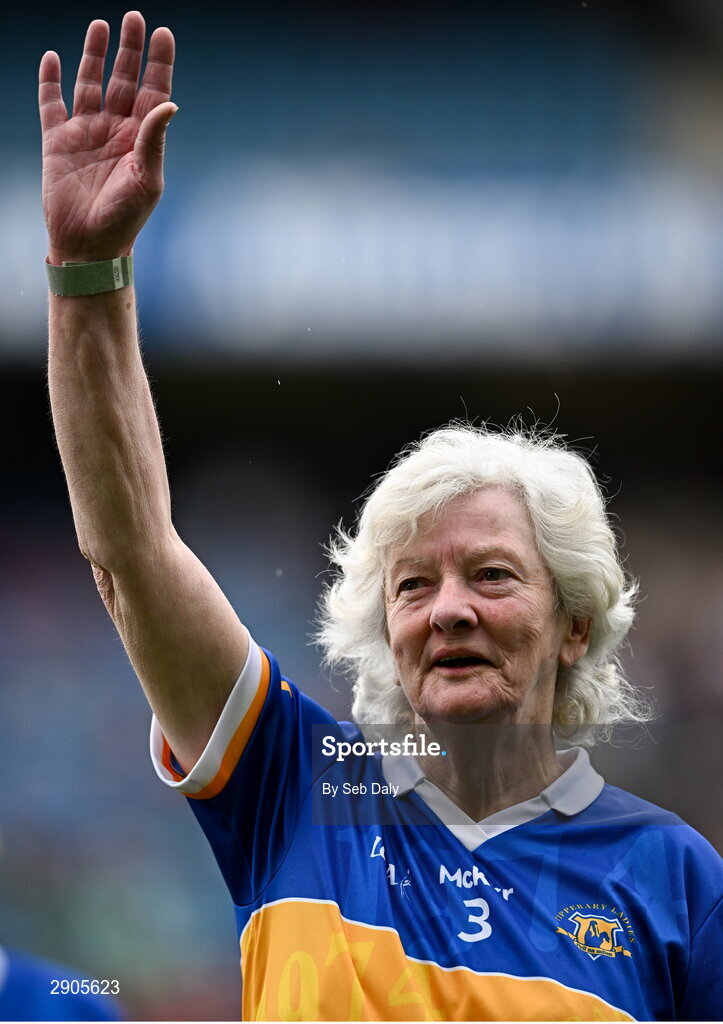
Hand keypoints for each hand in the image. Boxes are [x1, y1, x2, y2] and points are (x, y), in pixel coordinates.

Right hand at [39, 11, 175, 264]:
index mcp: (141, 139)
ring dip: (94, 55)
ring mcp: (86, 133)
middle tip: (135, 17)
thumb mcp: (147, 180)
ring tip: (100, 25)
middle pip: (124, 79)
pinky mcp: (57, 141)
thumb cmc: (125, 218)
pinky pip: (52, 104)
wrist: (89, 245)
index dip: (159, 63)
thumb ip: (154, 139)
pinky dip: (50, 81)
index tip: (164, 33)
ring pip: (90, 83)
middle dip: (130, 49)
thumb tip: (169, 103)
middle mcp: (115, 130)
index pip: (154, 92)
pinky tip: (54, 58)